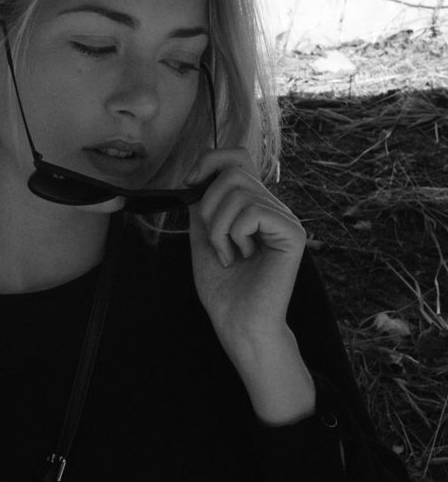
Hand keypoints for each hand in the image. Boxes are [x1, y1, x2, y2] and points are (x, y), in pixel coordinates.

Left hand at [187, 148, 305, 350]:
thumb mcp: (204, 237)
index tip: (187, 183)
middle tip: (214, 241)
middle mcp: (272, 207)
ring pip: (239, 191)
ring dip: (218, 228)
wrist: (238, 323)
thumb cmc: (222, 289)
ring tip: (228, 254)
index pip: (238, 158)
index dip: (210, 159)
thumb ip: (204, 204)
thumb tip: (200, 173)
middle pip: (234, 171)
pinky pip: (252, 211)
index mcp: (253, 206)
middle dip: (208, 206)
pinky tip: (242, 257)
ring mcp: (284, 218)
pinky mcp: (292, 232)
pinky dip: (235, 235)